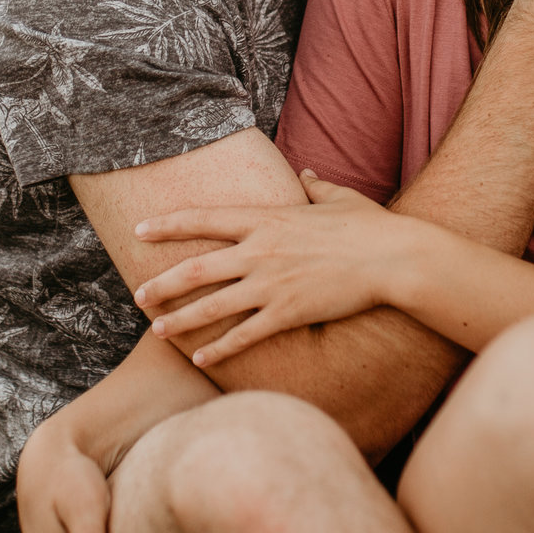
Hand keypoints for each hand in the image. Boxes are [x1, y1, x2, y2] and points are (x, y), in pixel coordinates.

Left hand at [133, 171, 416, 366]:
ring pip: (212, 305)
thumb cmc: (369, 225)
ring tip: (157, 330)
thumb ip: (314, 185)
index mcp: (267, 218)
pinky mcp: (288, 313)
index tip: (139, 230)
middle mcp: (260, 250)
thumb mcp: (338, 197)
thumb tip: (305, 174)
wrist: (394, 258)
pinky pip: (244, 335)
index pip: (204, 219)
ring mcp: (272, 284)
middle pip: (196, 268)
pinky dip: (219, 348)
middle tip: (138, 295)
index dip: (167, 224)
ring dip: (180, 320)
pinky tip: (200, 358)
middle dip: (162, 284)